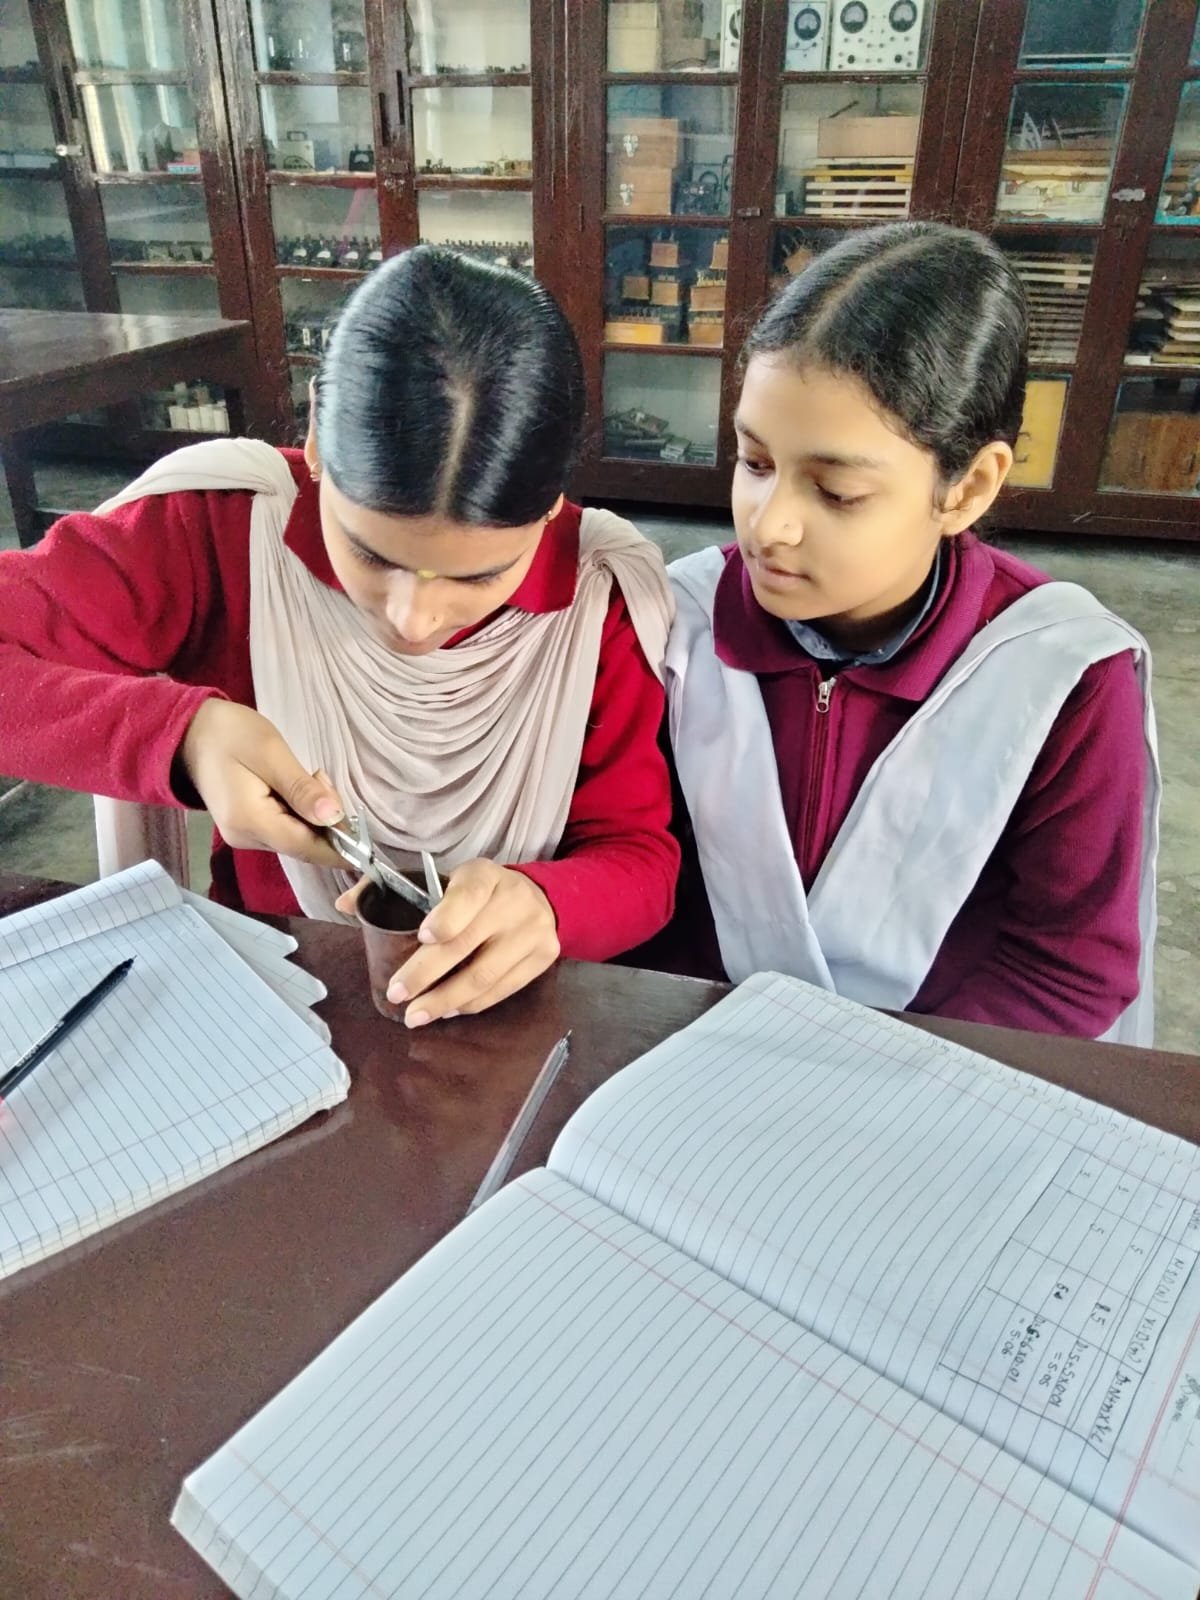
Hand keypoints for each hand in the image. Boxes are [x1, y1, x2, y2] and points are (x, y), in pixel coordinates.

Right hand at [180, 700, 343, 867]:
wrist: (190, 732)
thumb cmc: (230, 734)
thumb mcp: (271, 754)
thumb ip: (301, 789)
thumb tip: (334, 817)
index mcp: (250, 822)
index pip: (306, 847)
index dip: (339, 846)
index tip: (366, 837)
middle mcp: (246, 838)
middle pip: (303, 844)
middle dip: (327, 822)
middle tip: (322, 778)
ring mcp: (245, 836)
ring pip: (297, 838)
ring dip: (314, 815)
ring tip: (311, 776)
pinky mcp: (247, 828)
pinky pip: (285, 830)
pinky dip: (301, 813)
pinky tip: (298, 786)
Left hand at [343, 859, 559, 1026]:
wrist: (540, 897)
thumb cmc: (478, 892)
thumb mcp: (445, 879)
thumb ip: (395, 889)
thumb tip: (345, 905)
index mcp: (484, 876)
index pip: (468, 895)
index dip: (446, 918)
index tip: (422, 938)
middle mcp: (514, 901)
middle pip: (467, 944)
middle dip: (427, 974)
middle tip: (398, 995)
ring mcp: (533, 931)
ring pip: (485, 975)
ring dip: (446, 999)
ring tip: (417, 1015)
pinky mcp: (544, 957)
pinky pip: (503, 989)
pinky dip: (472, 1004)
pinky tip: (448, 1009)